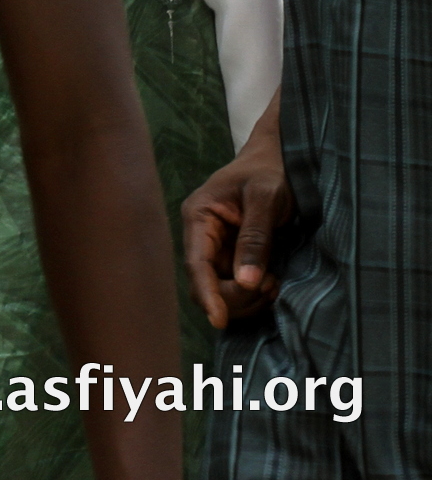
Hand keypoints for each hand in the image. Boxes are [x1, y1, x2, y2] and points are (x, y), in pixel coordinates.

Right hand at [181, 97, 289, 327]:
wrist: (283, 159)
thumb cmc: (272, 172)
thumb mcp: (266, 199)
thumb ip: (256, 238)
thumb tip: (247, 281)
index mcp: (199, 217)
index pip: (196, 264)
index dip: (207, 294)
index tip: (220, 320)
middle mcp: (201, 236)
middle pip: (205, 283)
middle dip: (235, 296)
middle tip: (271, 286)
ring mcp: (217, 248)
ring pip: (220, 290)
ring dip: (246, 298)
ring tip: (274, 283)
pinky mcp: (233, 257)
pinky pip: (235, 287)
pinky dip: (253, 295)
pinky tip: (271, 283)